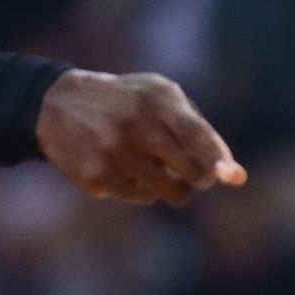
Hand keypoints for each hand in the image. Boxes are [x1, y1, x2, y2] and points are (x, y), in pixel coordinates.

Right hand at [35, 70, 245, 206]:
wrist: (59, 105)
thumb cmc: (127, 103)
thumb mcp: (161, 97)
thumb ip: (199, 128)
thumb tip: (235, 175)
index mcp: (155, 99)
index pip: (196, 134)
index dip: (218, 158)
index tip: (233, 176)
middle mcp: (135, 126)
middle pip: (191, 171)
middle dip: (202, 177)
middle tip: (197, 175)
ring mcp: (115, 154)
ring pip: (172, 192)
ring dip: (176, 187)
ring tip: (159, 169)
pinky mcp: (98, 178)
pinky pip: (143, 197)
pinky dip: (143, 188)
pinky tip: (124, 167)